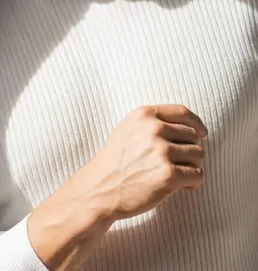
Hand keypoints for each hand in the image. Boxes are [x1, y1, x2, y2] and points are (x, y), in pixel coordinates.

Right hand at [85, 104, 207, 220]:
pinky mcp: (168, 174)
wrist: (99, 189)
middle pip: (193, 135)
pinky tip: (182, 187)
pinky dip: (193, 183)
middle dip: (190, 150)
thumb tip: (192, 129)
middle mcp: (154, 129)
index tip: (202, 133)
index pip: (182, 112)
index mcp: (144, 115)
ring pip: (198, 154)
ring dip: (193, 167)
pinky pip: (198, 174)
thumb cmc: (115, 162)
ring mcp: (161, 151)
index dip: (196, 123)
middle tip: (179, 165)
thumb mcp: (128, 130)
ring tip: (180, 177)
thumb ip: (154, 123)